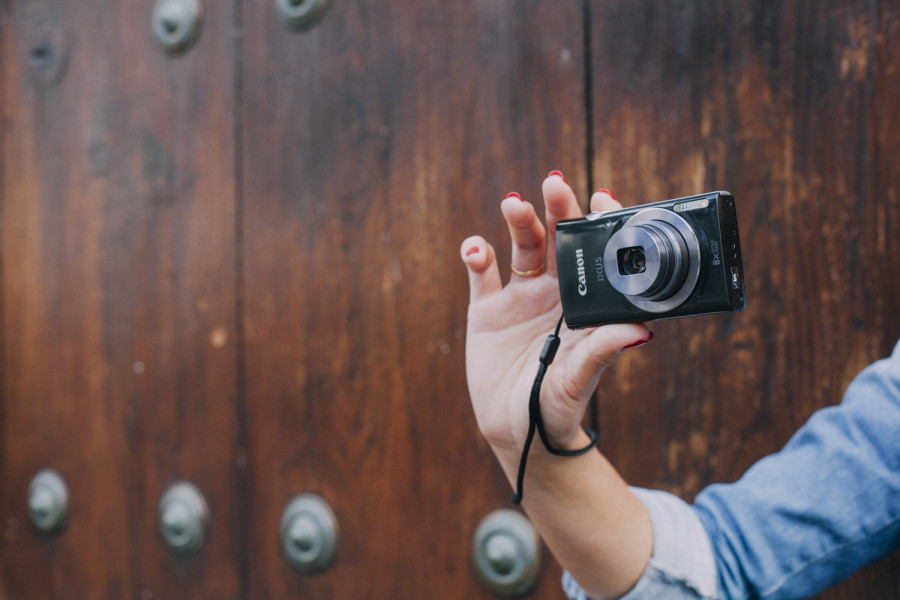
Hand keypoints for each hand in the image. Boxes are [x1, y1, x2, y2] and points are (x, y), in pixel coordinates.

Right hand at [460, 173, 652, 455]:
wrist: (518, 430)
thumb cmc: (559, 406)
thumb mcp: (580, 379)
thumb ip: (604, 351)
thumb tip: (643, 331)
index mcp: (585, 302)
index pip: (596, 253)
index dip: (599, 223)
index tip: (604, 197)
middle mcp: (556, 291)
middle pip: (558, 239)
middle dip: (558, 209)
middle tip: (556, 182)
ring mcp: (521, 297)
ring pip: (521, 246)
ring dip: (519, 221)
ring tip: (514, 205)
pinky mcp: (487, 308)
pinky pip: (482, 273)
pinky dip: (477, 255)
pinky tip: (476, 250)